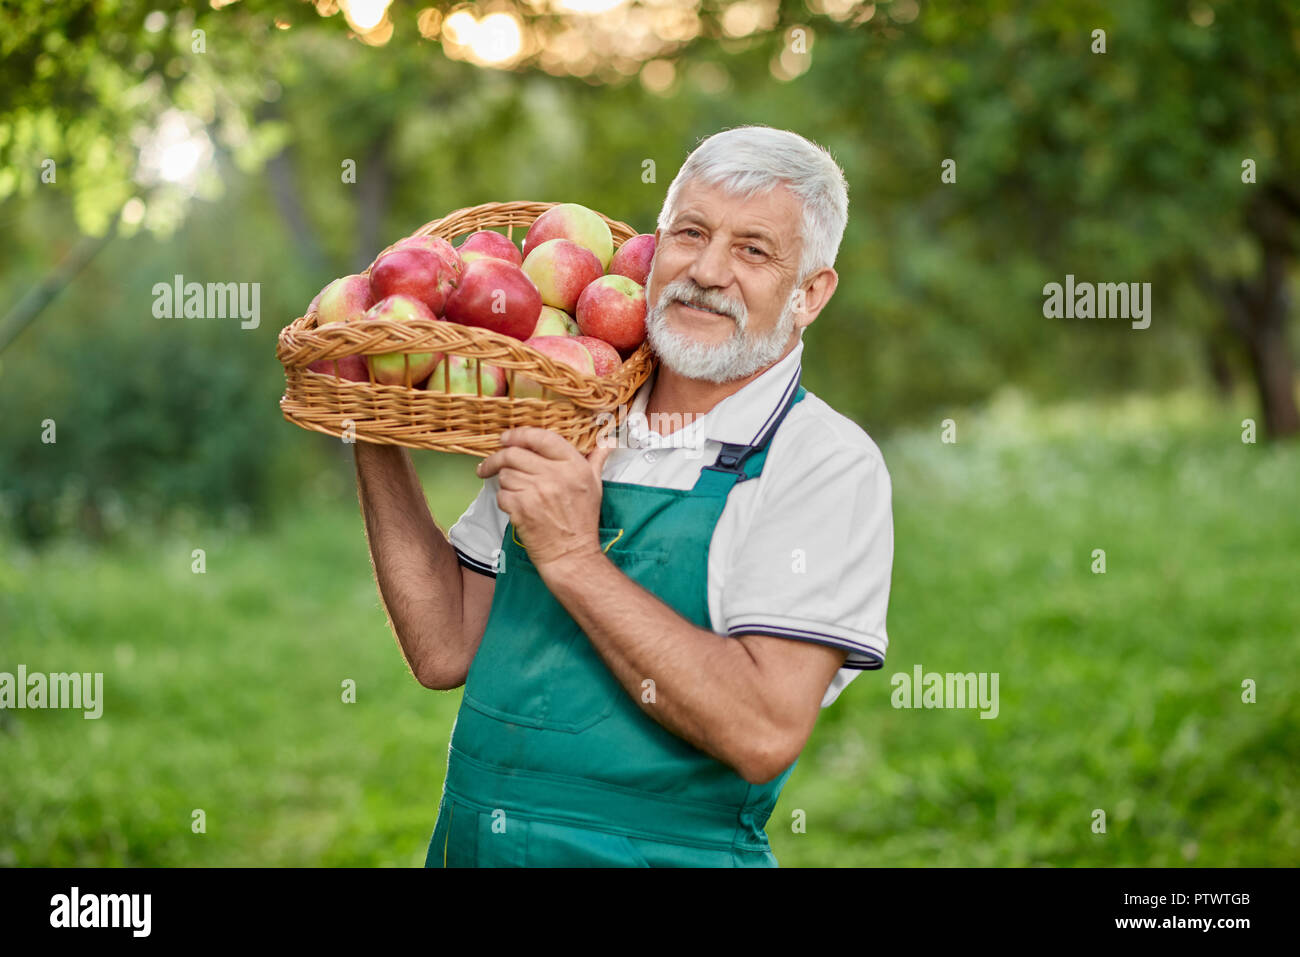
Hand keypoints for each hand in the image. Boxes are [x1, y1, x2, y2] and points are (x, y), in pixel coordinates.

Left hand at [476, 426, 614, 572]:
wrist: (572, 555)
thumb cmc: (582, 521)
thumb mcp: (595, 486)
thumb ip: (596, 460)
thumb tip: (607, 443)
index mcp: (574, 465)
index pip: (541, 437)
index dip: (519, 434)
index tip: (506, 438)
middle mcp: (556, 475)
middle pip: (514, 454)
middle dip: (497, 458)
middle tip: (489, 464)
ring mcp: (537, 492)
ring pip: (505, 475)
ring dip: (504, 482)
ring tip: (514, 492)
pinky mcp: (522, 508)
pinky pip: (501, 495)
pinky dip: (504, 500)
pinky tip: (515, 506)